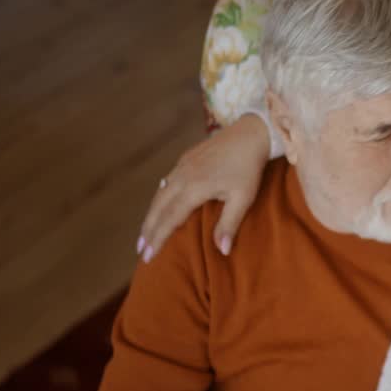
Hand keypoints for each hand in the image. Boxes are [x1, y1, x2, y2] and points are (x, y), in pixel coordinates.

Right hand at [137, 114, 271, 262]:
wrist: (250, 134)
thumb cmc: (249, 168)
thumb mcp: (243, 198)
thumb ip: (229, 224)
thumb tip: (222, 251)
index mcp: (194, 188)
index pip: (170, 219)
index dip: (158, 239)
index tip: (148, 256)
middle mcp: (182, 177)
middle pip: (158, 208)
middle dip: (148, 230)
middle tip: (140, 250)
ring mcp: (181, 166)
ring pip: (159, 194)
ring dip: (151, 215)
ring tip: (145, 233)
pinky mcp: (185, 159)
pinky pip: (165, 182)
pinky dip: (159, 199)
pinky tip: (159, 206)